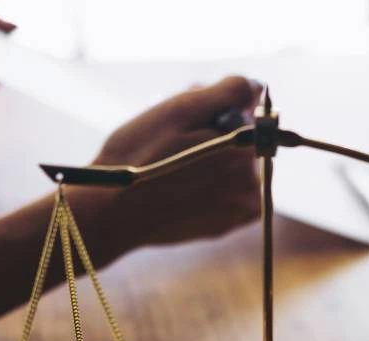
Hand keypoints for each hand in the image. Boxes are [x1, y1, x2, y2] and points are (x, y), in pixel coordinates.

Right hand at [71, 76, 261, 254]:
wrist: (111, 214)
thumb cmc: (139, 157)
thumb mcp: (179, 110)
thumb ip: (226, 93)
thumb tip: (257, 87)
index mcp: (245, 150)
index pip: (243, 110)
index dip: (212, 107)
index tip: (184, 118)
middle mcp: (251, 182)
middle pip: (239, 140)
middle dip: (211, 132)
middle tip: (169, 140)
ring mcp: (240, 208)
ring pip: (231, 166)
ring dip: (208, 158)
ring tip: (169, 164)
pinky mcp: (226, 226)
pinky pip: (227, 194)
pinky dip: (210, 186)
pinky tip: (181, 186)